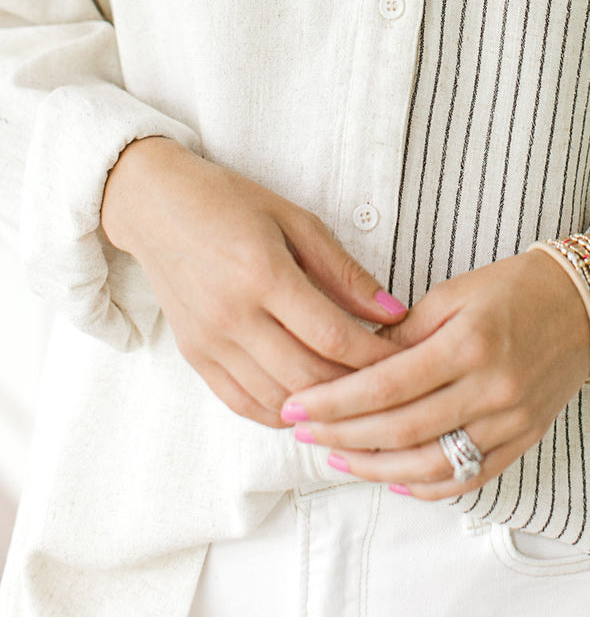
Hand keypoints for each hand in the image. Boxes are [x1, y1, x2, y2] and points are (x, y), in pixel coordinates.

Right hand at [101, 137, 406, 427]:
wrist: (157, 208)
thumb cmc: (231, 203)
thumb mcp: (295, 220)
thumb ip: (343, 270)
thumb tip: (393, 311)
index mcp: (263, 274)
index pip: (332, 336)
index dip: (376, 355)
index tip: (406, 357)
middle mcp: (233, 316)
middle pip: (308, 376)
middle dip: (356, 388)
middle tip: (389, 384)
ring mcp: (210, 343)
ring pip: (278, 400)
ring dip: (321, 407)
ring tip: (355, 397)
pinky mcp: (195, 357)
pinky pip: (244, 404)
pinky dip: (282, 413)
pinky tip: (309, 403)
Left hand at [282, 247, 589, 497]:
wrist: (585, 304)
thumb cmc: (516, 287)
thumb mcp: (456, 292)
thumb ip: (406, 332)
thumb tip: (356, 362)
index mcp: (470, 343)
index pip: (387, 385)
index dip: (335, 401)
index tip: (297, 405)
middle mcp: (492, 388)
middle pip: (401, 429)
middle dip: (343, 435)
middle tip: (303, 432)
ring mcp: (510, 421)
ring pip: (430, 463)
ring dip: (375, 466)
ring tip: (338, 456)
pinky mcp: (522, 440)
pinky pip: (467, 477)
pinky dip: (425, 483)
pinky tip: (392, 475)